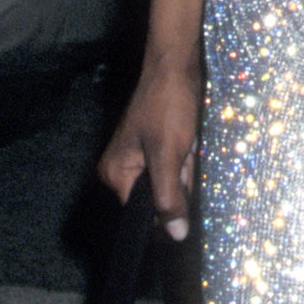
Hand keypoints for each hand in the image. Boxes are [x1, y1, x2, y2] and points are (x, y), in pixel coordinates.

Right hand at [98, 53, 200, 240]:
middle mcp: (120, 170)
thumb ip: (169, 197)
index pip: (143, 213)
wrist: (175, 66)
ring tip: (185, 141)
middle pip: (159, 197)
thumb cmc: (168, 106)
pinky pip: (173, 166)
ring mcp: (136, 158)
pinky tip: (188, 139)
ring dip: (185, 167)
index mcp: (116, 175)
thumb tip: (175, 236)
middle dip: (179, 181)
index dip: (168, 208)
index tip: (183, 187)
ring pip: (170, 181)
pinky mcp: (152, 147)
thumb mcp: (170, 155)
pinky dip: (186, 157)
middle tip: (183, 153)